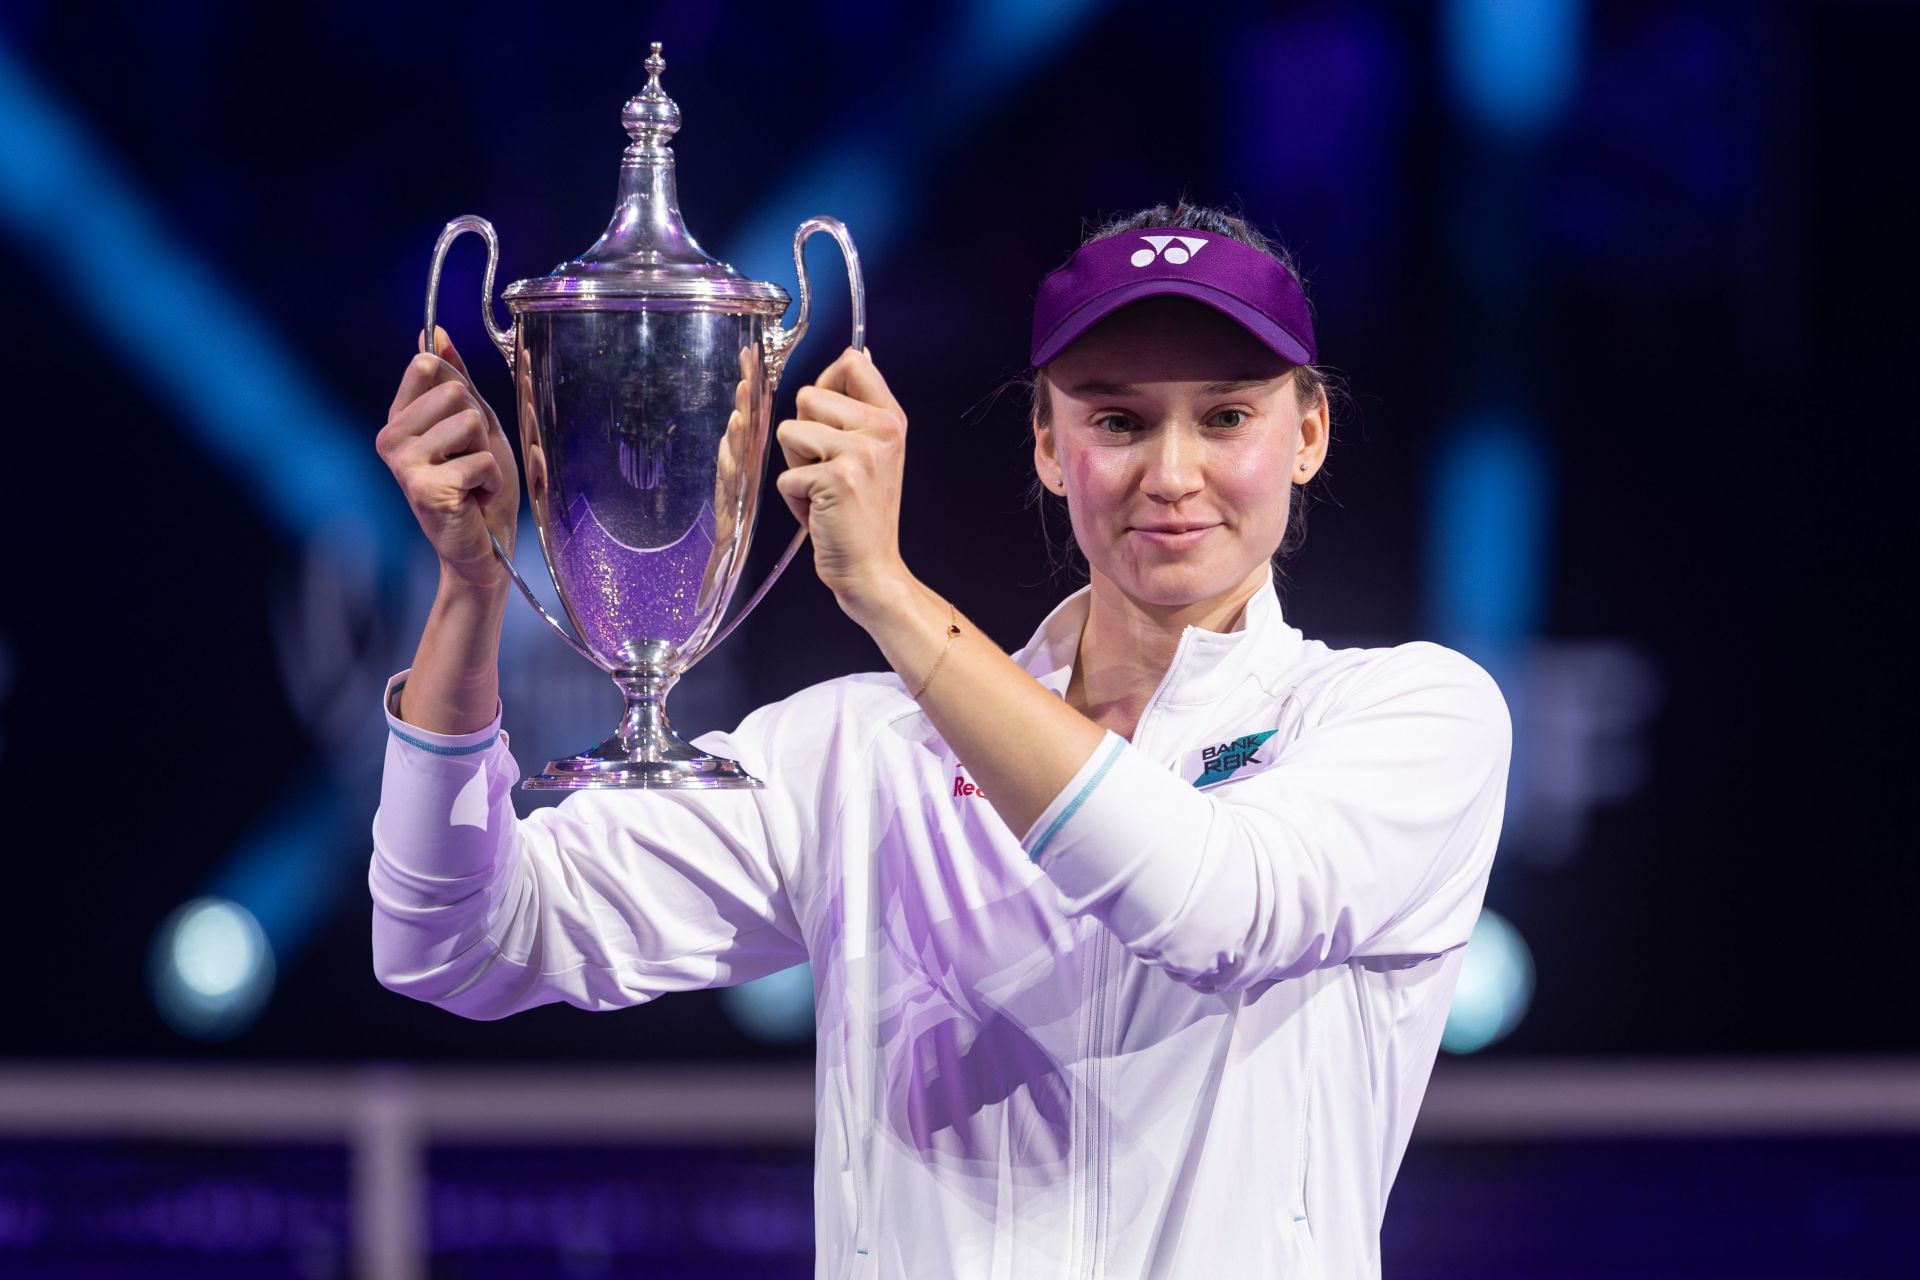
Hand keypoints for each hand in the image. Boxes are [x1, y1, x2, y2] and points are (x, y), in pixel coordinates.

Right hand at [376, 326, 519, 590]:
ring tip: (474, 480)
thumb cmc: (481, 487)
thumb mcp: (475, 425)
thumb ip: (456, 379)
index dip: (464, 392)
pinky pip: (481, 459)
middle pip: (456, 392)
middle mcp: (391, 437)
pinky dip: (492, 480)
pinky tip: (476, 498)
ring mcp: (404, 463)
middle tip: (471, 460)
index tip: (463, 428)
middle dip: (480, 427)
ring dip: (487, 454)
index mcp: (399, 418)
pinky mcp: (425, 488)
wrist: (485, 547)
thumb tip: (435, 333)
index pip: (430, 366)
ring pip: (470, 422)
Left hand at [774, 345, 911, 612]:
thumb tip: (857, 353)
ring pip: (789, 431)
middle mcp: (883, 428)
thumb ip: (861, 404)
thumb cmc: (862, 513)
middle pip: (807, 396)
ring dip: (795, 465)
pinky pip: (786, 473)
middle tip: (829, 471)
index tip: (830, 423)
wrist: (872, 568)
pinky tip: (820, 513)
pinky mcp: (838, 478)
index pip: (851, 362)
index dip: (825, 386)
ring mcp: (862, 452)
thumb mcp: (875, 450)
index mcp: (891, 417)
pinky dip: (793, 499)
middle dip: (803, 435)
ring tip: (822, 491)